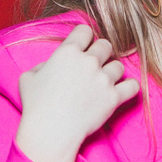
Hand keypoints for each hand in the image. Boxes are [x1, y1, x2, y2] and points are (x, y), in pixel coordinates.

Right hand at [14, 24, 139, 161]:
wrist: (51, 131)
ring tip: (103, 83)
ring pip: (119, 65)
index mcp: (68, 52)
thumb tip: (52, 65)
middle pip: (106, 45)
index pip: (85, 30)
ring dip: (112, 72)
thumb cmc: (36, 106)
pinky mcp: (114, 97)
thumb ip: (44, 65)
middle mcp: (88, 61)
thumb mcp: (28, 77)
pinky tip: (121, 92)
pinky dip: (129, 88)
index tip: (83, 47)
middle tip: (94, 67)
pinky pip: (133, 86)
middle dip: (101, 54)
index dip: (84, 37)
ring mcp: (103, 79)